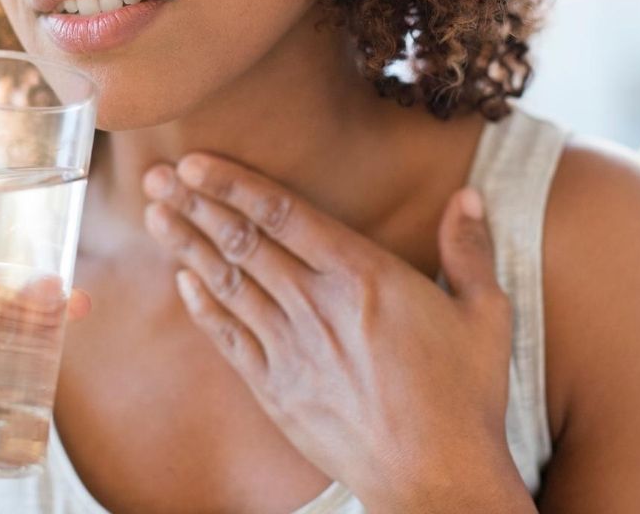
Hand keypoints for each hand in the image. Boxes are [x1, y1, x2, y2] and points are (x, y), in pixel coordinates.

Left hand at [140, 152, 522, 509]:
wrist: (436, 478)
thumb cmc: (464, 397)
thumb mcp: (484, 315)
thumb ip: (469, 250)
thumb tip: (469, 197)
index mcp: (363, 276)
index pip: (283, 214)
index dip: (234, 184)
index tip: (198, 161)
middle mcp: (316, 306)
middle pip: (242, 242)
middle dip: (195, 203)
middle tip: (158, 174)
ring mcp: (291, 350)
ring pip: (227, 284)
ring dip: (187, 245)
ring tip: (155, 214)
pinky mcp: (278, 390)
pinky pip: (230, 339)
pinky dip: (203, 307)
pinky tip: (182, 282)